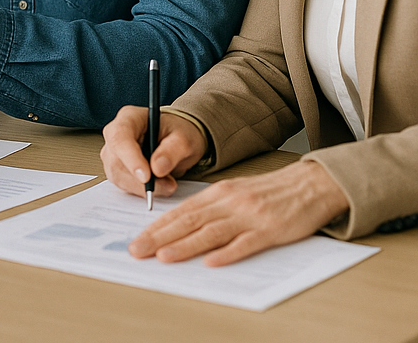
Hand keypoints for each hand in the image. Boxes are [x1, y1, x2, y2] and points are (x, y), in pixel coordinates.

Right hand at [101, 107, 208, 200]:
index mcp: (129, 117)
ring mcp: (113, 152)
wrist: (177, 139)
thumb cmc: (177, 132)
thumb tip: (157, 168)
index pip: (120, 137)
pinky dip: (141, 190)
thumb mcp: (183, 138)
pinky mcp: (117, 168)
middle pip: (116, 161)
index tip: (146, 177)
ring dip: (142, 187)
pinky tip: (158, 184)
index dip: (131, 158)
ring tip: (167, 182)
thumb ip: (172, 151)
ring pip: (118, 176)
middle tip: (168, 183)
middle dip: (141, 180)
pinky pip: (123, 184)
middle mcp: (116, 133)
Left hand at [127, 160, 349, 265]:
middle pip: (188, 222)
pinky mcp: (270, 230)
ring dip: (185, 246)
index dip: (157, 226)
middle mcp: (229, 202)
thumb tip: (183, 224)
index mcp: (218, 193)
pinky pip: (245, 243)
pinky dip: (227, 253)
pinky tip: (211, 262)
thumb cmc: (270, 192)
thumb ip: (212, 207)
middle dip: (160, 237)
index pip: (181, 212)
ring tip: (163, 257)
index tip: (138, 239)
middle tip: (137, 250)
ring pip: (210, 233)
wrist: (309, 185)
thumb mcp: (235, 192)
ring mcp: (248, 216)